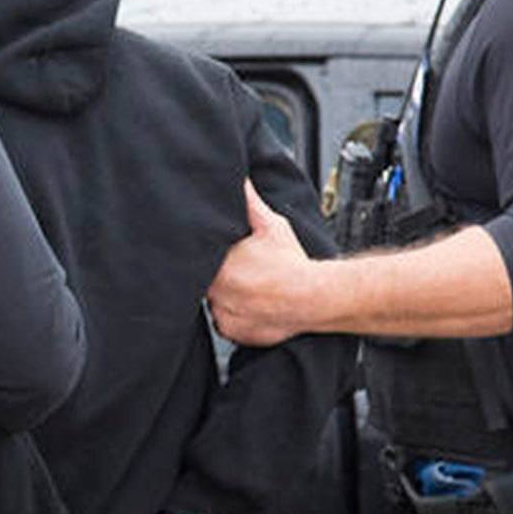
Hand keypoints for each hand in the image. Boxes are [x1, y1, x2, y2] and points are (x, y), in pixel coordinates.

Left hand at [207, 179, 315, 345]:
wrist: (316, 297)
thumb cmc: (292, 263)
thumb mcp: (270, 226)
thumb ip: (249, 203)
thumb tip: (240, 181)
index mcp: (220, 266)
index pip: (196, 260)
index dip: (204, 256)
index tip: (222, 257)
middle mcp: (218, 292)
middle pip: (202, 282)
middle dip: (216, 276)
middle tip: (239, 271)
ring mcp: (224, 314)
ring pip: (213, 302)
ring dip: (224, 295)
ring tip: (248, 287)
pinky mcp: (233, 332)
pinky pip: (224, 323)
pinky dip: (233, 315)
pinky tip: (250, 304)